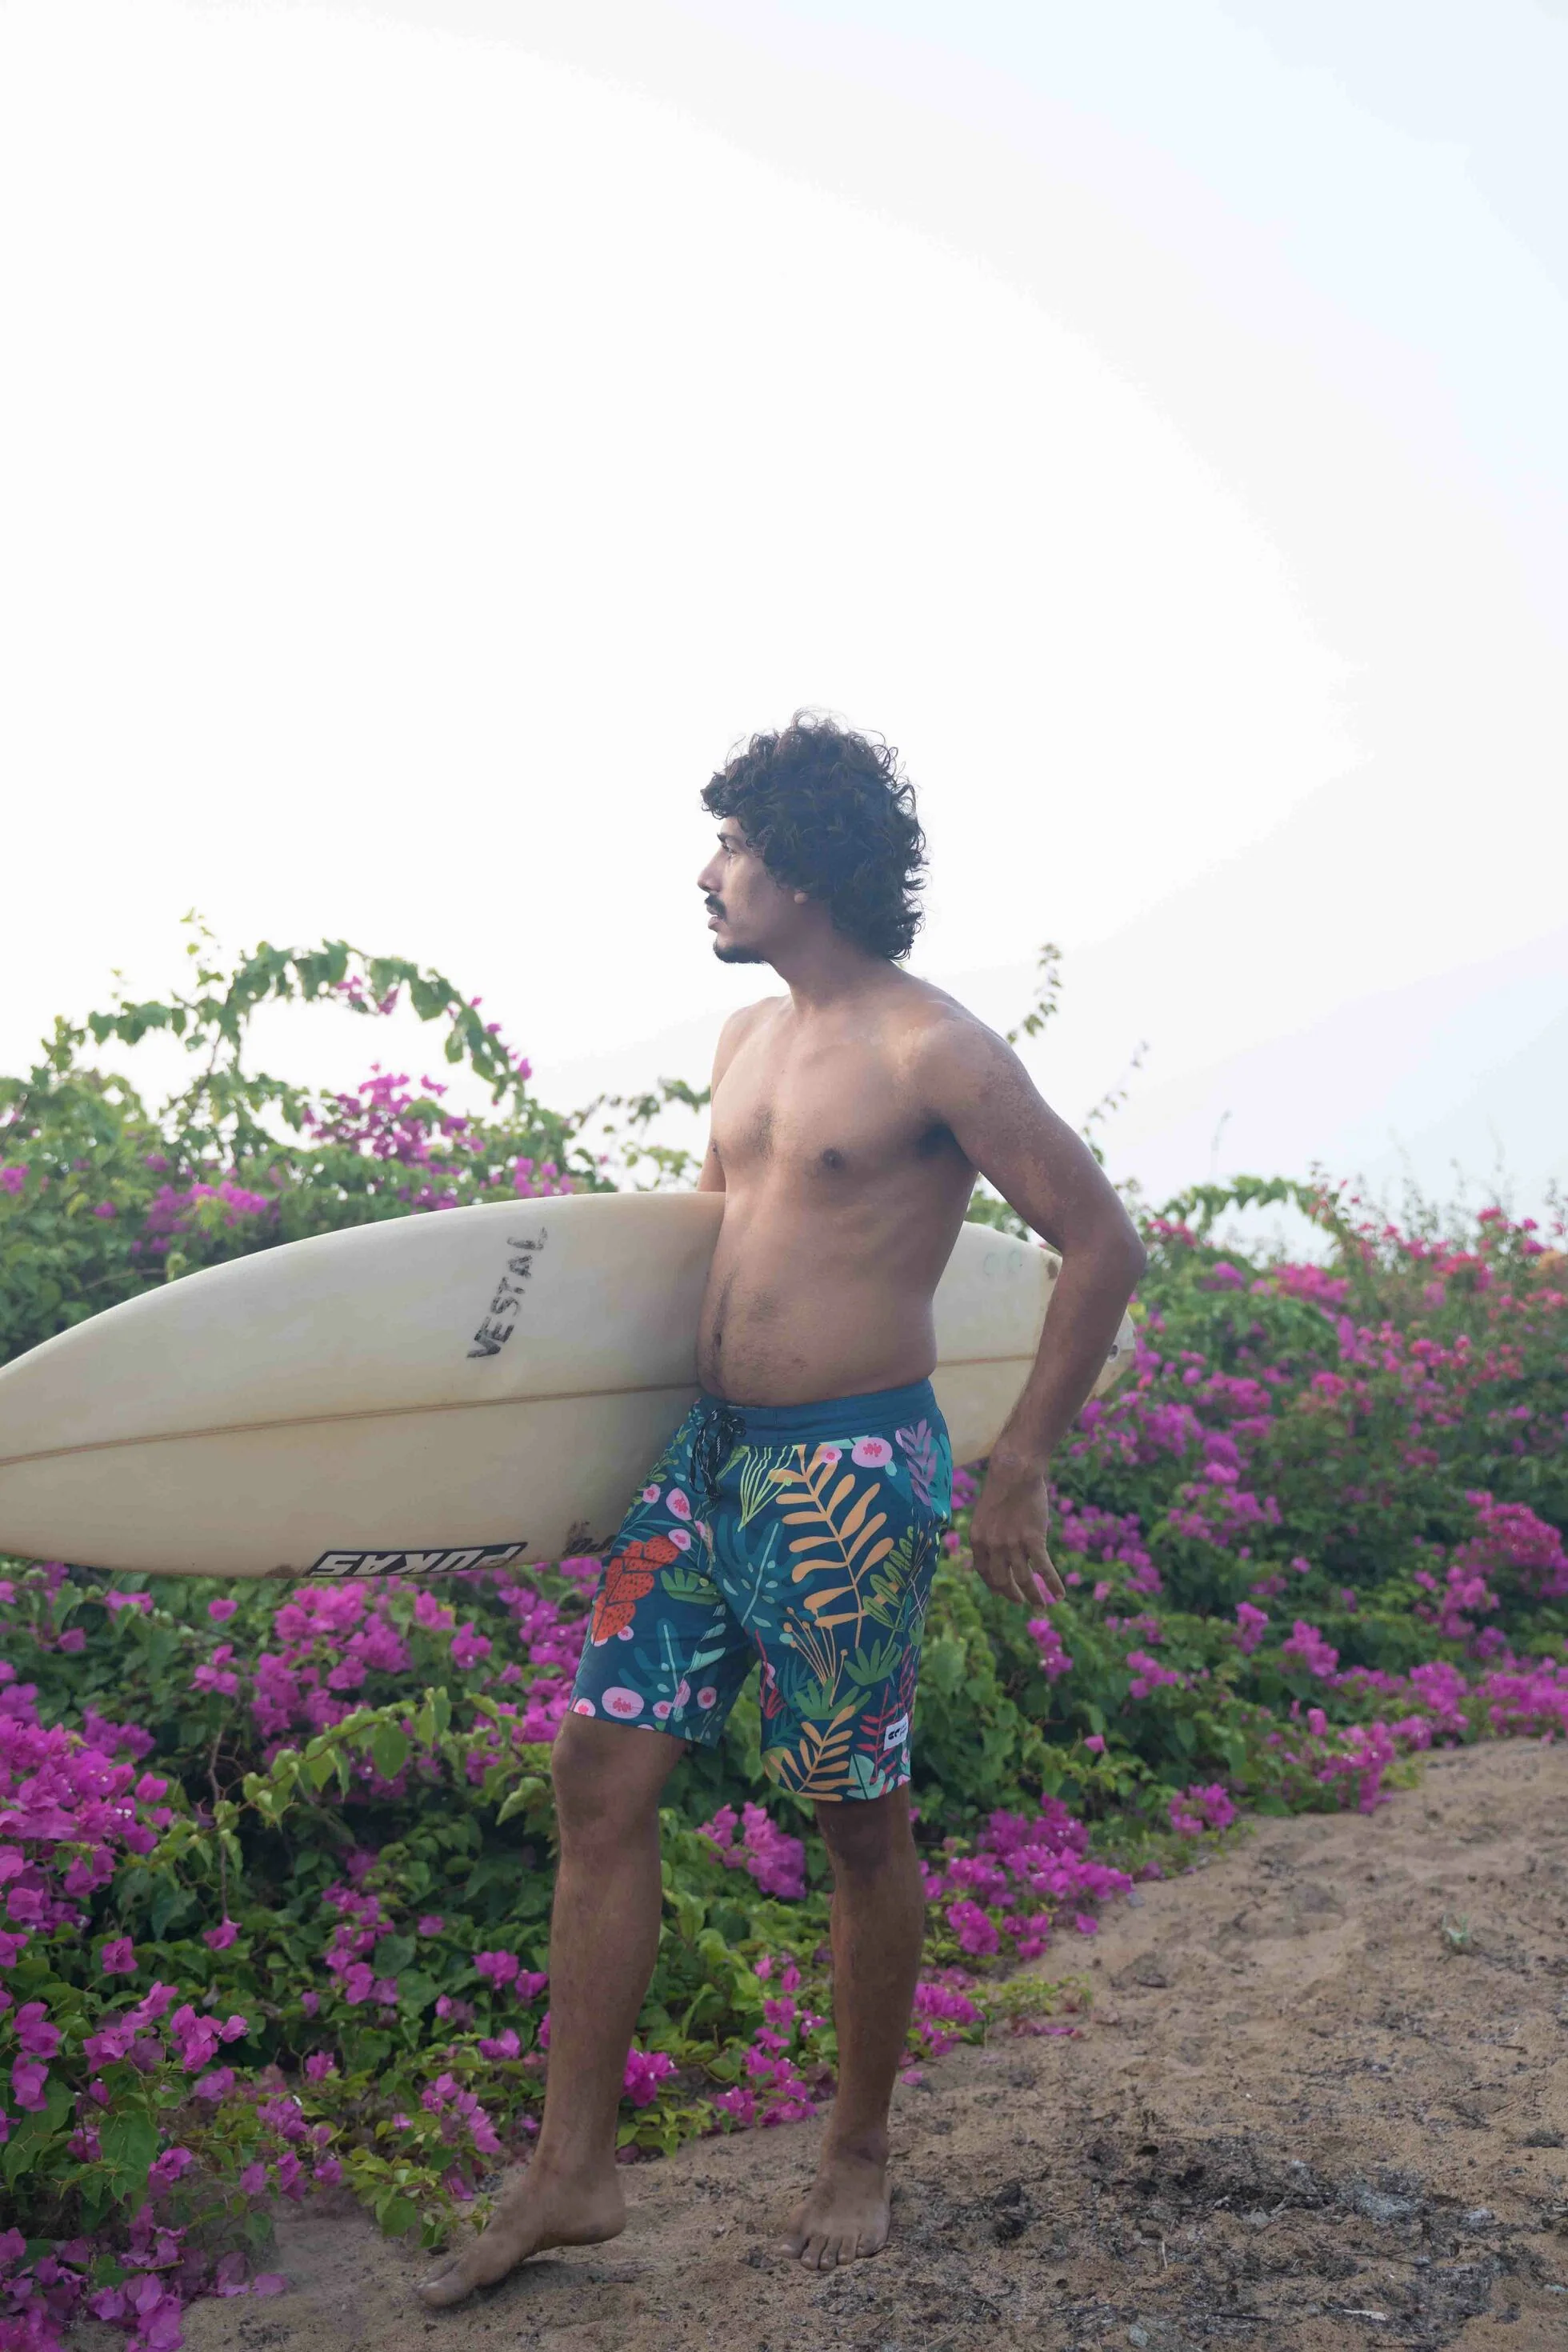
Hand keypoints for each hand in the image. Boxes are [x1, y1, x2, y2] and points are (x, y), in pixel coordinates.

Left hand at [968, 1453, 1065, 1608]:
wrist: (1015, 1471)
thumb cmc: (1003, 1488)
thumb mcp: (986, 1514)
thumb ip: (990, 1535)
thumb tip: (999, 1552)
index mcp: (977, 1539)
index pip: (984, 1572)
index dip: (994, 1586)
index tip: (1004, 1592)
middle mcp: (992, 1546)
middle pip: (1001, 1581)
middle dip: (1013, 1595)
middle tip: (1022, 1602)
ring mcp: (1012, 1544)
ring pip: (1024, 1579)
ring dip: (1034, 1596)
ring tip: (1041, 1606)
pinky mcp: (1033, 1539)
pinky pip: (1043, 1569)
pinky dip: (1052, 1584)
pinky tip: (1060, 1594)